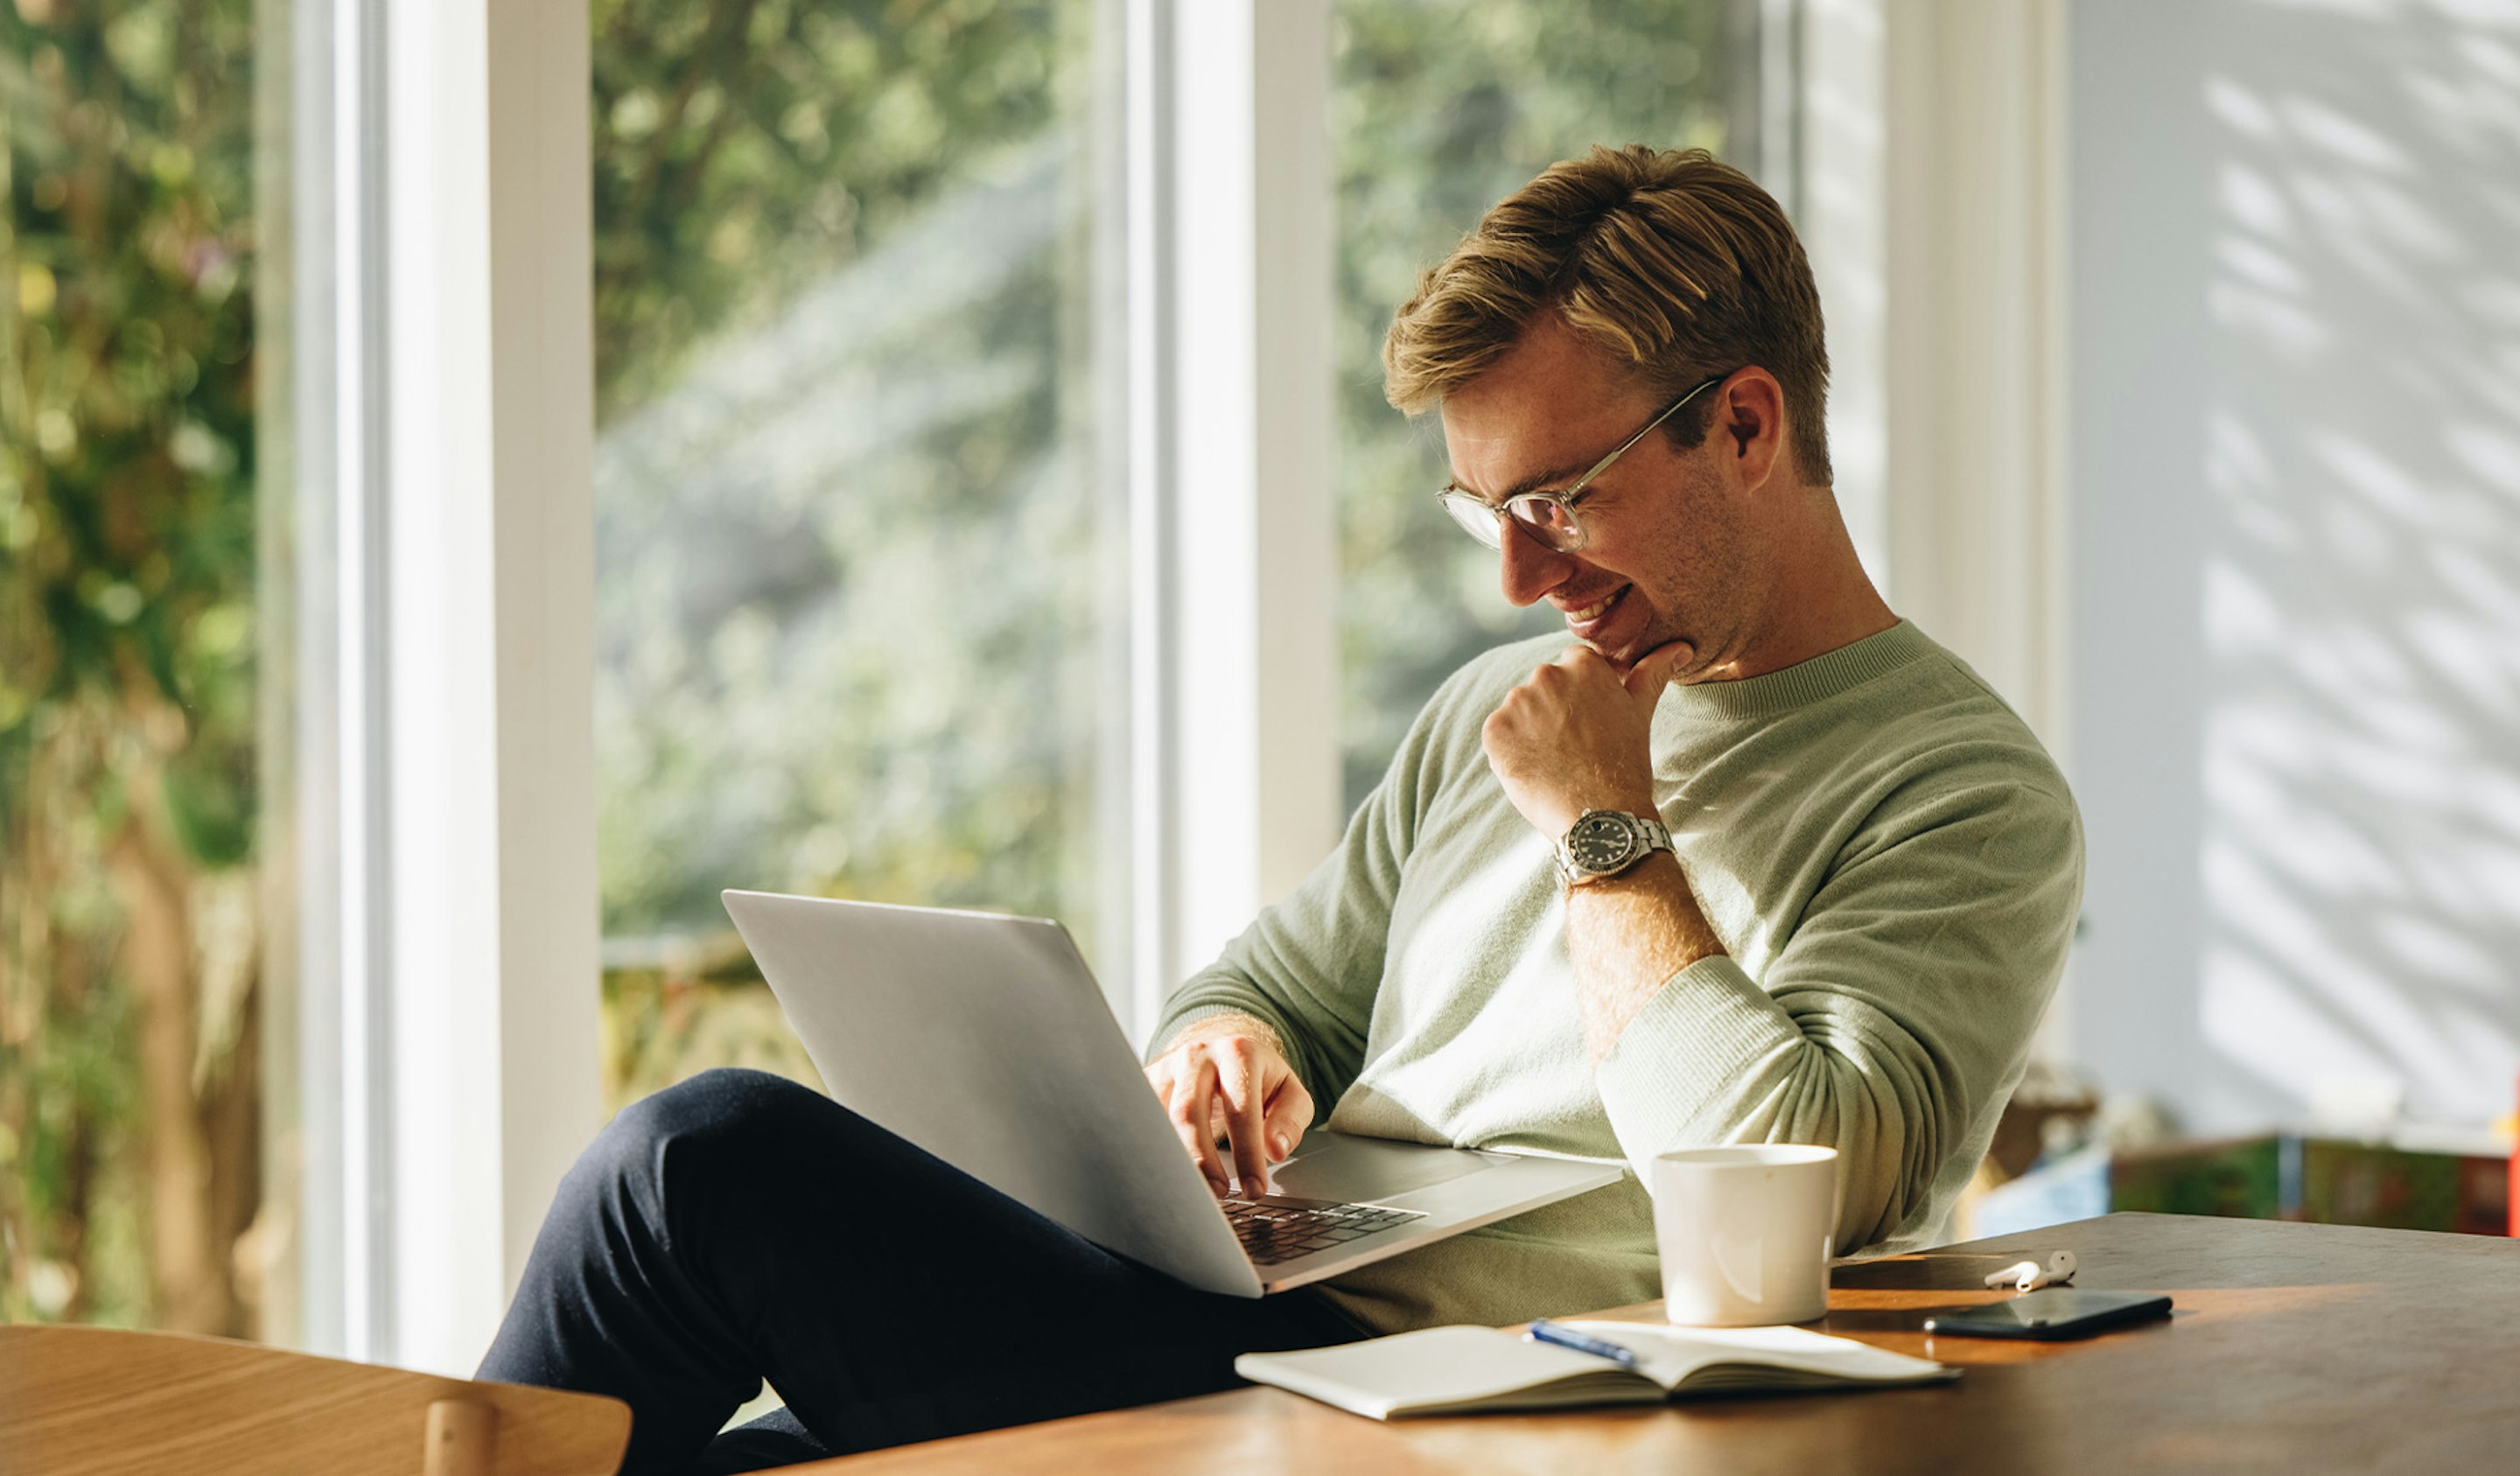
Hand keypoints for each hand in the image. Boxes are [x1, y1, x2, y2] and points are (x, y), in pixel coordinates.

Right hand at [1144, 1019, 1315, 1196]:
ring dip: (1173, 1159)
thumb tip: (1275, 1150)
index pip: (1241, 1109)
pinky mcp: (1146, 1082)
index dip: (1247, 1153)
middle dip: (1201, 1159)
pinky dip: (1151, 1150)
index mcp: (1238, 1053)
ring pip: (1157, 1118)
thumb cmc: (1260, 1080)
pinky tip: (1166, 1173)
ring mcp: (1166, 1067)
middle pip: (1188, 1111)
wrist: (1224, 1053)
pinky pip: (1141, 1119)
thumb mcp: (1289, 1094)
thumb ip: (1290, 1120)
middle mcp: (1197, 1055)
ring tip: (1193, 1191)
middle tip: (1219, 1194)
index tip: (1254, 1190)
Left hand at [1481, 640, 1690, 838]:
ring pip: (1520, 711)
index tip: (1591, 723)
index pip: (1573, 667)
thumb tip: (1680, 647)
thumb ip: (1653, 672)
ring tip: (1557, 760)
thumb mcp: (1640, 712)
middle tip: (1575, 747)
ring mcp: (1516, 702)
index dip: (1581, 698)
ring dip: (1531, 730)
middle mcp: (1546, 675)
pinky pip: (1499, 734)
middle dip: (1555, 712)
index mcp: (1582, 664)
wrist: (1600, 816)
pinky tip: (1535, 768)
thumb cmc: (1625, 764)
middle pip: (1544, 687)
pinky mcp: (1494, 731)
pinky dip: (1511, 750)